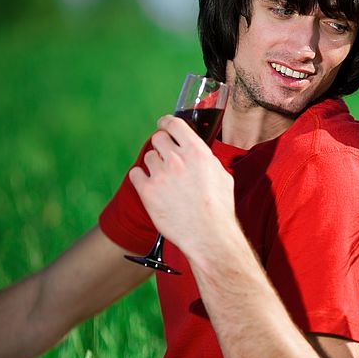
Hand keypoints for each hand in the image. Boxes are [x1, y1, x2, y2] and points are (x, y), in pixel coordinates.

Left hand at [129, 115, 234, 256]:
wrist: (208, 235)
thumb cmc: (219, 209)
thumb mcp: (222, 176)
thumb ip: (207, 160)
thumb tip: (200, 154)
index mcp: (197, 152)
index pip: (174, 124)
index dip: (166, 122)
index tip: (163, 125)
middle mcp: (177, 159)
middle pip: (158, 139)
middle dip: (161, 146)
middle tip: (166, 158)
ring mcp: (161, 175)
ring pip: (148, 157)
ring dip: (154, 165)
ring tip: (165, 180)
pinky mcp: (148, 191)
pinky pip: (135, 174)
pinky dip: (141, 178)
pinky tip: (150, 186)